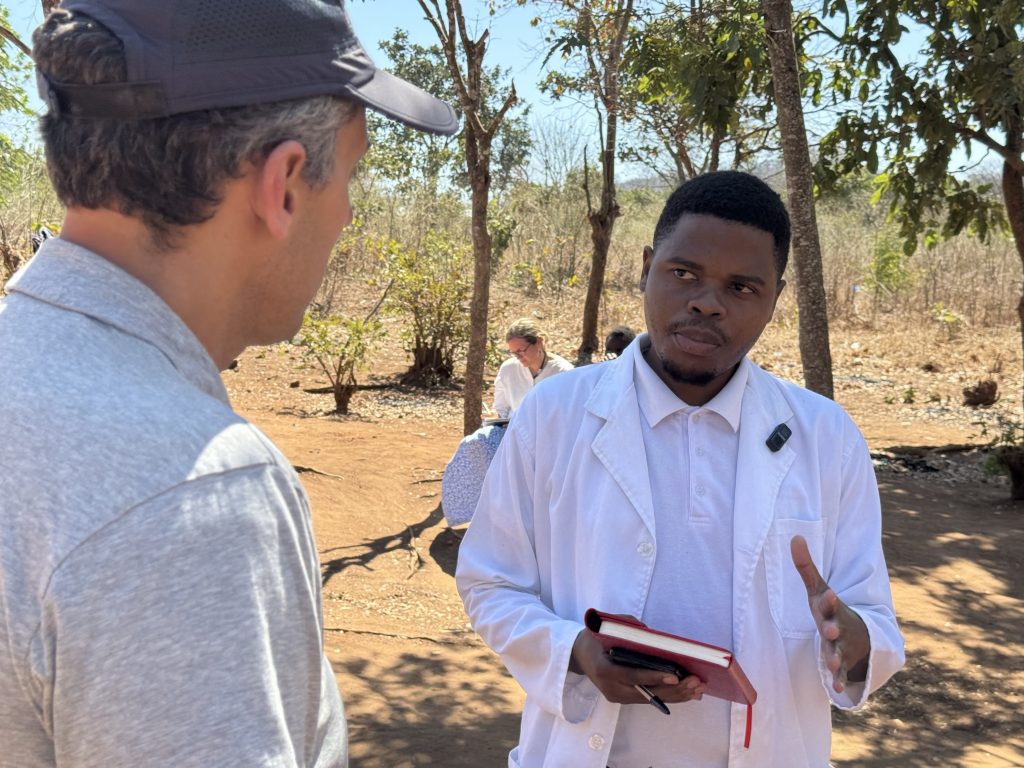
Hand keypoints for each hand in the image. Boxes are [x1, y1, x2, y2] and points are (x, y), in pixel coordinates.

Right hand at [569, 624, 705, 705]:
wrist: (579, 654)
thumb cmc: (595, 637)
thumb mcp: (607, 626)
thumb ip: (629, 628)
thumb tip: (654, 636)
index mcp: (604, 669)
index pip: (632, 676)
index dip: (654, 677)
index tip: (675, 676)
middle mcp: (611, 687)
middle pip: (646, 692)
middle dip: (674, 689)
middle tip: (696, 682)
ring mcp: (618, 696)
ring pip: (651, 698)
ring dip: (677, 695)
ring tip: (698, 689)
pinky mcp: (625, 698)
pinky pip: (649, 698)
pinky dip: (669, 696)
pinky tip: (688, 694)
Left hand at [790, 535, 870, 691]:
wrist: (859, 632)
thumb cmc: (830, 608)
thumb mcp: (818, 589)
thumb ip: (806, 566)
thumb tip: (795, 536)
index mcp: (831, 608)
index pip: (829, 602)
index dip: (829, 599)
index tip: (829, 593)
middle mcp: (839, 627)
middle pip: (836, 628)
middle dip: (833, 629)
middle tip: (830, 631)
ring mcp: (842, 646)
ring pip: (839, 653)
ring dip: (836, 658)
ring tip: (832, 663)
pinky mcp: (843, 663)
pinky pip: (842, 674)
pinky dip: (840, 681)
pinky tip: (838, 690)